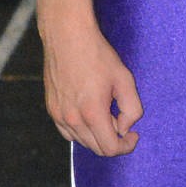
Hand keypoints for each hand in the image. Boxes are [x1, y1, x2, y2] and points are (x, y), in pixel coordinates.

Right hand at [41, 18, 142, 155]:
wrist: (67, 37)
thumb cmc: (97, 55)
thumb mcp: (125, 79)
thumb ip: (132, 109)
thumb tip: (124, 128)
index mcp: (92, 113)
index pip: (110, 149)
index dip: (126, 147)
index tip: (134, 135)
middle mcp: (72, 119)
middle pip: (96, 148)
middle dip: (113, 140)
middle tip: (122, 121)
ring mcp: (58, 115)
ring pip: (81, 141)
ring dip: (97, 136)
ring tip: (107, 114)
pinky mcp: (51, 109)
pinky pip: (68, 132)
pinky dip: (82, 131)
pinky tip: (90, 115)